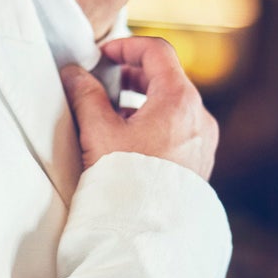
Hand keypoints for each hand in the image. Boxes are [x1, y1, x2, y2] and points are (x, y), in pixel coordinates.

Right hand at [60, 35, 217, 180]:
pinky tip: (131, 142)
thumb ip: (85, 96)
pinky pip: (180, 128)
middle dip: (133, 75)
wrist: (149, 231)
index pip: (157, 52)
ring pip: (173, 104)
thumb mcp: (99, 132)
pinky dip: (156, 122)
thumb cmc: (127, 180)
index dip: (127, 46)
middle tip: (105, 81)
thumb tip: (74, 73)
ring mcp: (203, 140)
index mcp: (179, 100)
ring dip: (143, 100)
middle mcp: (199, 116)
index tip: (103, 56)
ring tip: (113, 116)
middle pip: (167, 77)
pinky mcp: (200, 161)